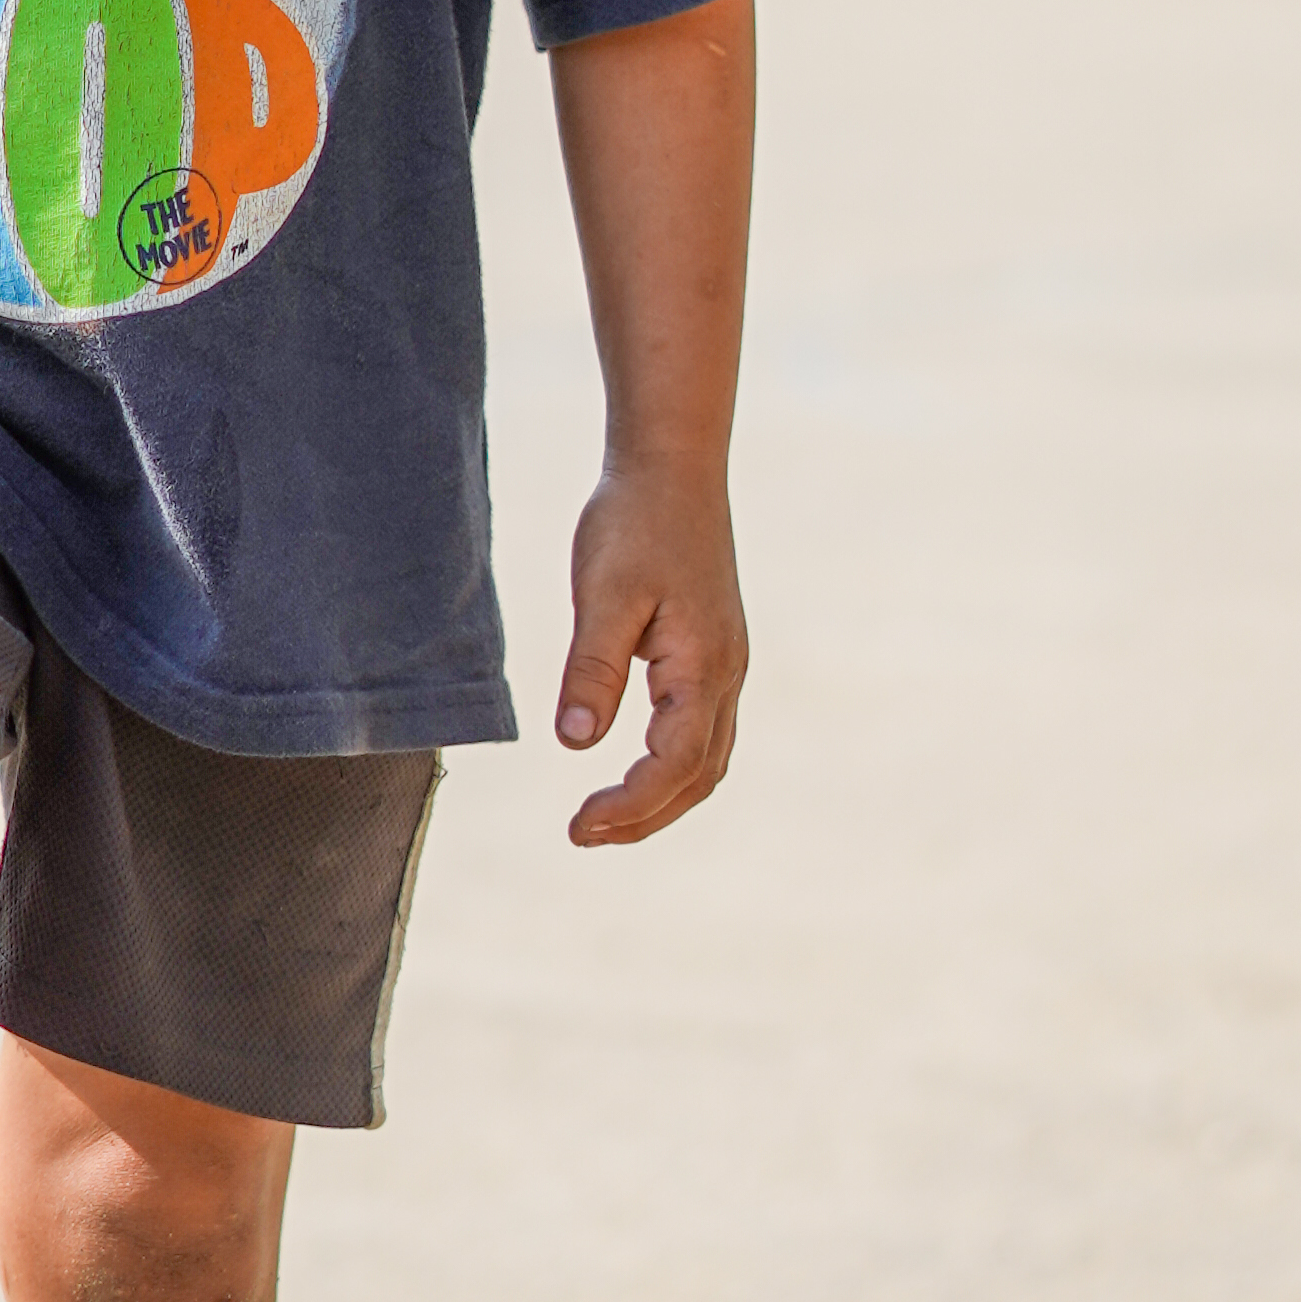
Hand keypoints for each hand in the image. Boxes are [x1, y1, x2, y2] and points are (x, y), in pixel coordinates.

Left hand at [555, 458, 745, 847]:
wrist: (672, 466)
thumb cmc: (635, 521)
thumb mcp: (604, 595)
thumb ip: (592, 670)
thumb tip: (575, 741)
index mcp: (702, 667)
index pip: (671, 766)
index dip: (628, 807)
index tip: (577, 828)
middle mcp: (725, 674)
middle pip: (698, 777)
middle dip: (644, 818)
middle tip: (581, 835)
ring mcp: (725, 665)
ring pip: (707, 759)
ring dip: (659, 798)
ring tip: (602, 819)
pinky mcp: (712, 652)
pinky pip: (702, 731)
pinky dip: (671, 766)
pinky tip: (632, 766)